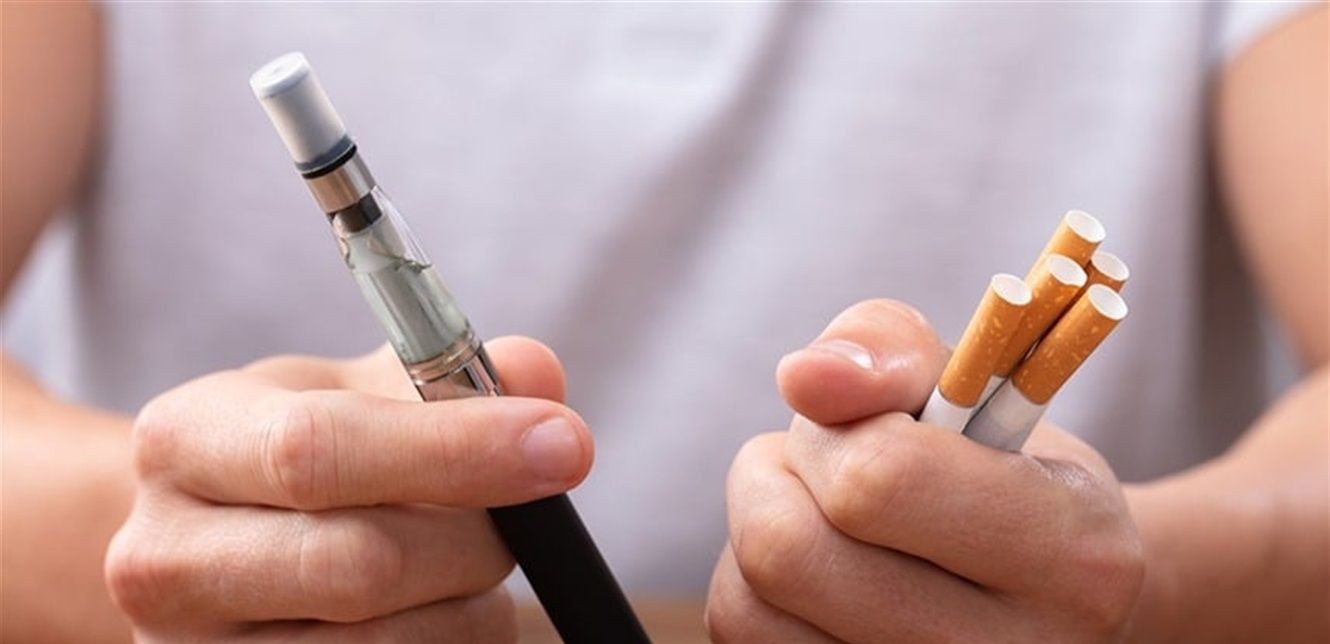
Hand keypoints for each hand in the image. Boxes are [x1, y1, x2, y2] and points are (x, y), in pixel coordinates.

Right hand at [105, 338, 592, 641]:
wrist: (204, 549)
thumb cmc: (295, 456)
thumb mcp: (350, 391)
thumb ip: (447, 377)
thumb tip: (538, 375)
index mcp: (186, 440)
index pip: (320, 451)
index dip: (458, 449)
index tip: (565, 443)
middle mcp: (163, 556)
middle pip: (360, 567)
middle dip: (475, 542)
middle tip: (518, 522)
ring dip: (469, 607)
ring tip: (463, 569)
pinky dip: (448, 642)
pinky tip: (438, 611)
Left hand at [706, 300, 1144, 641]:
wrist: (1043, 593)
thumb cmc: (994, 466)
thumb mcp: (972, 381)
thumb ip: (888, 347)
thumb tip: (803, 377)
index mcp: (1074, 557)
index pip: (876, 480)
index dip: (833, 431)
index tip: (858, 423)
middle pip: (786, 551)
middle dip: (775, 476)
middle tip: (819, 464)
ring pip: (745, 606)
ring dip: (754, 536)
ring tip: (823, 521)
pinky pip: (744, 640)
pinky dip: (752, 593)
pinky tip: (813, 577)